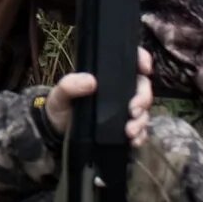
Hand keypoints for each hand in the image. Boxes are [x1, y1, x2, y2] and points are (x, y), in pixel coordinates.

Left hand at [39, 46, 156, 144]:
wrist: (58, 132)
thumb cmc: (61, 106)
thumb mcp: (60, 93)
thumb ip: (69, 85)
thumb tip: (91, 81)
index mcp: (107, 76)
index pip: (130, 61)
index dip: (142, 59)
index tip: (144, 68)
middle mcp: (120, 91)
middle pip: (143, 88)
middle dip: (143, 98)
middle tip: (133, 111)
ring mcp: (124, 110)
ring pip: (144, 111)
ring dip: (141, 121)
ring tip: (129, 131)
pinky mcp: (125, 128)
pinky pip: (141, 131)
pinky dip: (141, 136)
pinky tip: (134, 141)